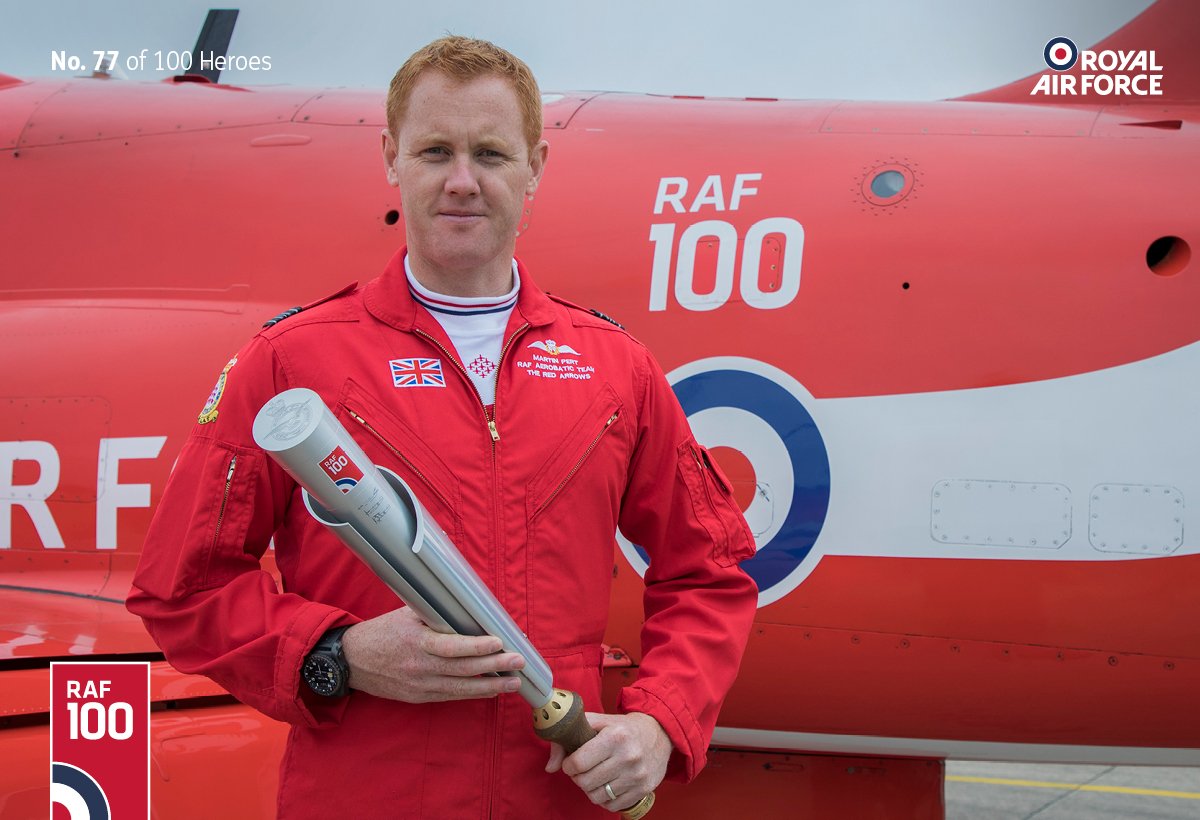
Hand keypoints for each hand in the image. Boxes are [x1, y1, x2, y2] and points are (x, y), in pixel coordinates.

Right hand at [341, 606, 524, 702]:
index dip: (476, 647)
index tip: (498, 642)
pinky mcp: (419, 697)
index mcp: (416, 643)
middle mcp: (420, 668)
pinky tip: (492, 691)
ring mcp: (420, 686)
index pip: (451, 647)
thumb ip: (434, 614)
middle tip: (518, 663)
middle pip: (463, 670)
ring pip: (461, 689)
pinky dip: (473, 694)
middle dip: (494, 667)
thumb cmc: (382, 633)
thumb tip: (465, 605)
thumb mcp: (406, 616)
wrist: (352, 662)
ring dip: (490, 686)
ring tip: (514, 683)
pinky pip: (451, 697)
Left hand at [544, 712, 669, 811]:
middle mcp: (628, 757)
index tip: (572, 762)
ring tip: (594, 777)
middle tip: (582, 770)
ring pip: (597, 797)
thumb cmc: (622, 728)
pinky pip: (613, 805)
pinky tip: (607, 785)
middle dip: (578, 778)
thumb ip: (568, 738)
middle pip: (586, 782)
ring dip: (590, 789)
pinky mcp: (644, 789)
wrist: (659, 733)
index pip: (578, 762)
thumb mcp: (597, 722)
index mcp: (615, 737)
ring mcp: (637, 775)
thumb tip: (550, 767)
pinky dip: (605, 798)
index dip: (569, 765)